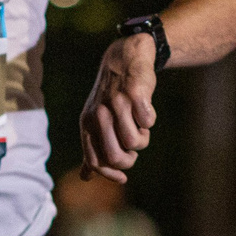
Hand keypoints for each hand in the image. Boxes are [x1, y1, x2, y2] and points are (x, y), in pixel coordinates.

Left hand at [78, 32, 158, 182]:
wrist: (125, 58)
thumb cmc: (113, 95)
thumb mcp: (96, 120)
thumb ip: (92, 148)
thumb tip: (85, 177)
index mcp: (87, 124)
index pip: (95, 161)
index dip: (110, 174)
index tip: (124, 177)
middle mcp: (98, 115)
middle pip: (115, 157)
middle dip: (130, 160)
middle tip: (133, 147)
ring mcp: (116, 104)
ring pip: (134, 142)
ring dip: (142, 138)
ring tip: (139, 124)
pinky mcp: (134, 94)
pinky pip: (147, 122)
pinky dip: (150, 120)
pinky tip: (145, 109)